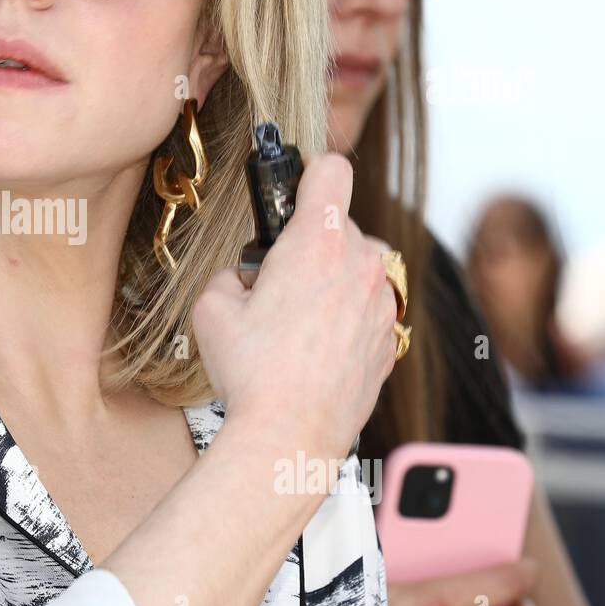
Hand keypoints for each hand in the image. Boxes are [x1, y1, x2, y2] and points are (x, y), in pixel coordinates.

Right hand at [192, 150, 398, 463]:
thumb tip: (246, 278)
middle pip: (342, 226)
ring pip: (360, 269)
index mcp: (317, 242)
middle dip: (309, 247)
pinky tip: (316, 350)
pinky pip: (370, 309)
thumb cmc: (253, 372)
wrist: (291, 435)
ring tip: (298, 323)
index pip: (331, 170)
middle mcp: (362, 263)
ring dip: (334, 282)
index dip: (310, 172)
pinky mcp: (392, 339)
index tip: (296, 186)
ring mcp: (383, 302)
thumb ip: (232, 274)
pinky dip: (348, 319)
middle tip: (276, 285)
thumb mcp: (212, 307)